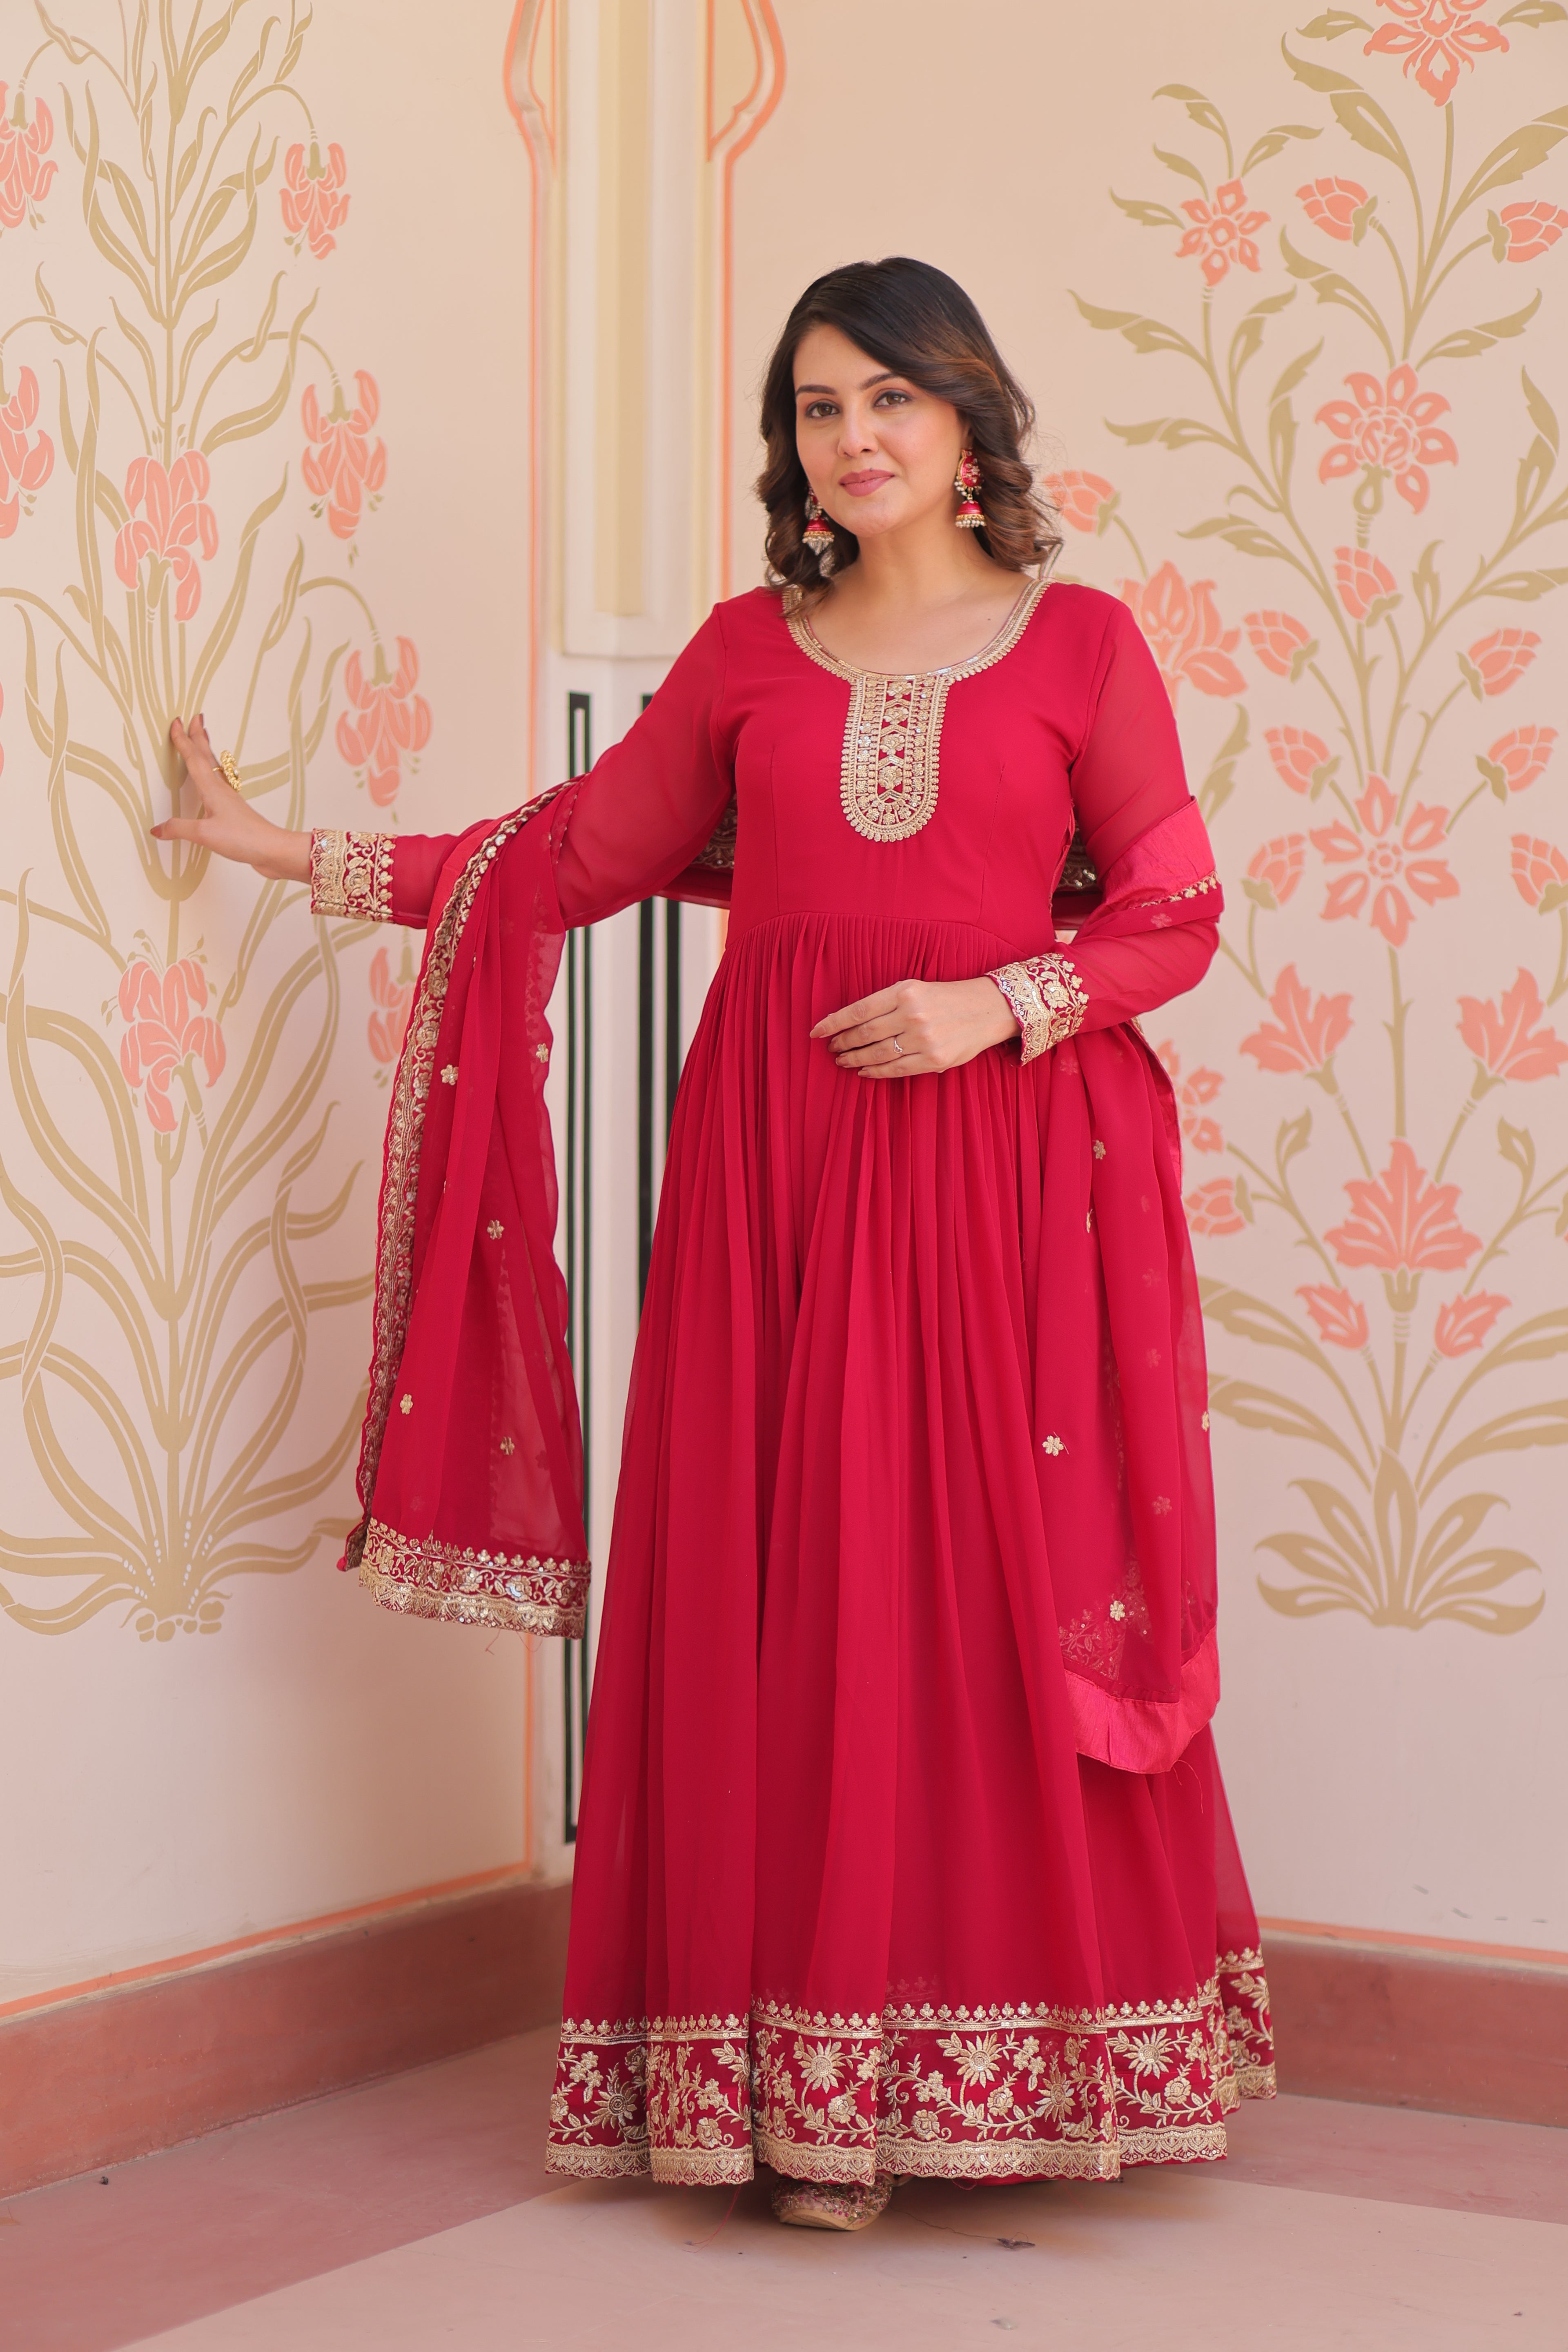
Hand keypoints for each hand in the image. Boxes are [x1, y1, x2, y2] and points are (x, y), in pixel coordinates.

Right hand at [151, 714, 311, 882]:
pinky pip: (219, 783)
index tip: (177, 723)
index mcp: (212, 790)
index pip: (194, 759)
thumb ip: (178, 829)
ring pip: (214, 768)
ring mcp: (230, 799)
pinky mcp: (235, 811)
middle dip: (199, 737)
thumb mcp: (204, 834)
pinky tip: (213, 780)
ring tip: (202, 739)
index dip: (183, 741)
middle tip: (195, 718)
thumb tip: (157, 829)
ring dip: (206, 751)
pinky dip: (212, 772)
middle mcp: (221, 790)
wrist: (272, 849)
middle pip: (207, 757)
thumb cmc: (243, 839)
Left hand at [811, 976, 1017, 1076]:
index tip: (816, 1032)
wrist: (987, 1009)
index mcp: (905, 992)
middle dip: (842, 1043)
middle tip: (831, 1048)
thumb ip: (886, 1003)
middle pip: (864, 1034)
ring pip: (877, 1054)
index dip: (833, 1023)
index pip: (858, 1010)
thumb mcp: (915, 988)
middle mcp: (912, 1014)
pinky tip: (863, 1071)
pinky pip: (896, 1069)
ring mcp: (924, 1039)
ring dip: (854, 1059)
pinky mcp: (934, 1059)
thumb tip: (850, 1023)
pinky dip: (875, 1072)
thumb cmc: (945, 998)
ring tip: (842, 1060)